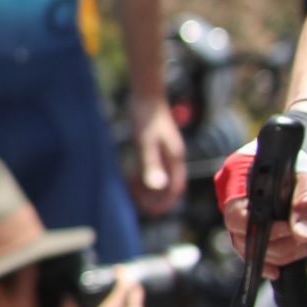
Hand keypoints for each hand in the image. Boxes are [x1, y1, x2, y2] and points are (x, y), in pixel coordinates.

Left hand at [126, 91, 185, 214]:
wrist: (144, 94)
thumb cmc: (146, 117)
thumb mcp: (145, 143)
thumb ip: (151, 165)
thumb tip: (158, 188)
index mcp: (175, 158)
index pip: (176, 188)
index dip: (165, 202)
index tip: (151, 212)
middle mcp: (172, 157)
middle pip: (168, 185)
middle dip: (155, 198)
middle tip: (137, 205)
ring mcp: (163, 152)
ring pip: (159, 178)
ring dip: (148, 188)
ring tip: (132, 193)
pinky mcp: (153, 146)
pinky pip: (151, 168)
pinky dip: (143, 177)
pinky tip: (131, 178)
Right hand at [218, 124, 306, 274]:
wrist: (299, 152)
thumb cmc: (301, 159)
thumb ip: (306, 202)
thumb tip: (302, 234)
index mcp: (236, 174)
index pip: (235, 211)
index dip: (259, 229)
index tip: (289, 231)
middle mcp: (227, 192)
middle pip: (237, 232)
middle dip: (272, 246)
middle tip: (301, 243)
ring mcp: (233, 206)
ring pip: (241, 242)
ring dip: (273, 253)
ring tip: (301, 248)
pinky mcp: (243, 218)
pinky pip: (246, 243)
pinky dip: (264, 257)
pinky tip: (278, 267)